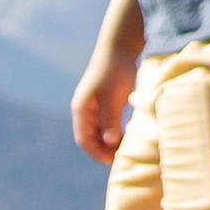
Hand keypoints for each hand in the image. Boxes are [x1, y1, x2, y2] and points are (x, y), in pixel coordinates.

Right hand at [70, 48, 137, 163]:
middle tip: (120, 158)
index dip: (95, 152)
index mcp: (82, 109)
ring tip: (124, 150)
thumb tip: (109, 142)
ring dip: (109, 143)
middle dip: (103, 150)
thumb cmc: (115, 71)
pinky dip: (114, 133)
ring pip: (99, 132)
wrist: (119, 48)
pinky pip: (107, 124)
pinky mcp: (105, 103)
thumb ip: (110, 119)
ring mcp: (94, 107)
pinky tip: (127, 137)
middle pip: (90, 138)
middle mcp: (85, 110)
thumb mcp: (113, 96)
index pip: (84, 139)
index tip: (111, 162)